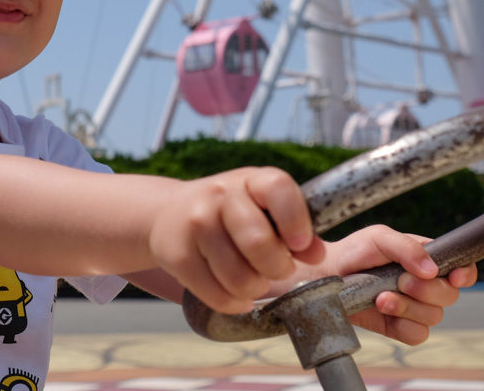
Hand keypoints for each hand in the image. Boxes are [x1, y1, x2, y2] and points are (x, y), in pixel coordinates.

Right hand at [148, 167, 322, 313]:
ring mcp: (195, 224)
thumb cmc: (228, 214)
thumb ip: (293, 227)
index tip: (301, 245)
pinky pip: (217, 295)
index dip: (295, 220)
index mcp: (249, 180)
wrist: (167, 214)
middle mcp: (219, 195)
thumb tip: (316, 253)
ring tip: (254, 282)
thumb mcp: (261, 207)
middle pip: (258, 242)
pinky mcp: (177, 255)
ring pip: (239, 278)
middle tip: (278, 270)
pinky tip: (236, 295)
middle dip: (278, 268)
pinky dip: (234, 303)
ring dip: (255, 289)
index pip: (278, 188)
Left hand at [309, 225, 477, 344]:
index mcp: (427, 260)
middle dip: (427, 289)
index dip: (465, 274)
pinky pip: (417, 334)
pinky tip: (382, 308)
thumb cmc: (354, 251)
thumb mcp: (380, 237)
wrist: (327, 274)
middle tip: (401, 280)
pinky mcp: (399, 326)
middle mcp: (425, 285)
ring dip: (408, 306)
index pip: (462, 269)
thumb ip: (407, 247)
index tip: (454, 277)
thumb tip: (432, 270)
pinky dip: (402, 322)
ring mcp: (413, 307)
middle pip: (450, 295)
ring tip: (382, 295)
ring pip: (434, 316)